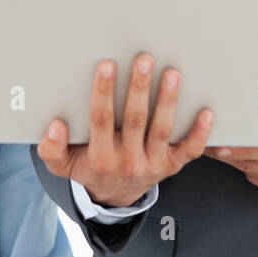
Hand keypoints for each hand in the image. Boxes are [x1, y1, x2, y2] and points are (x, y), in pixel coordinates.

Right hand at [37, 53, 212, 207]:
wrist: (115, 195)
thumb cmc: (89, 168)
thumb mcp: (62, 164)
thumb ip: (51, 148)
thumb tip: (55, 126)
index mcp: (101, 157)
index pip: (101, 120)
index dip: (104, 92)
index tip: (107, 66)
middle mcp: (128, 161)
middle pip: (135, 120)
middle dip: (139, 88)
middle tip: (144, 60)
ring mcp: (153, 163)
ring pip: (162, 130)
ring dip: (168, 101)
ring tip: (172, 74)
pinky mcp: (172, 166)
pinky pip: (189, 150)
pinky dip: (199, 133)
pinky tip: (206, 112)